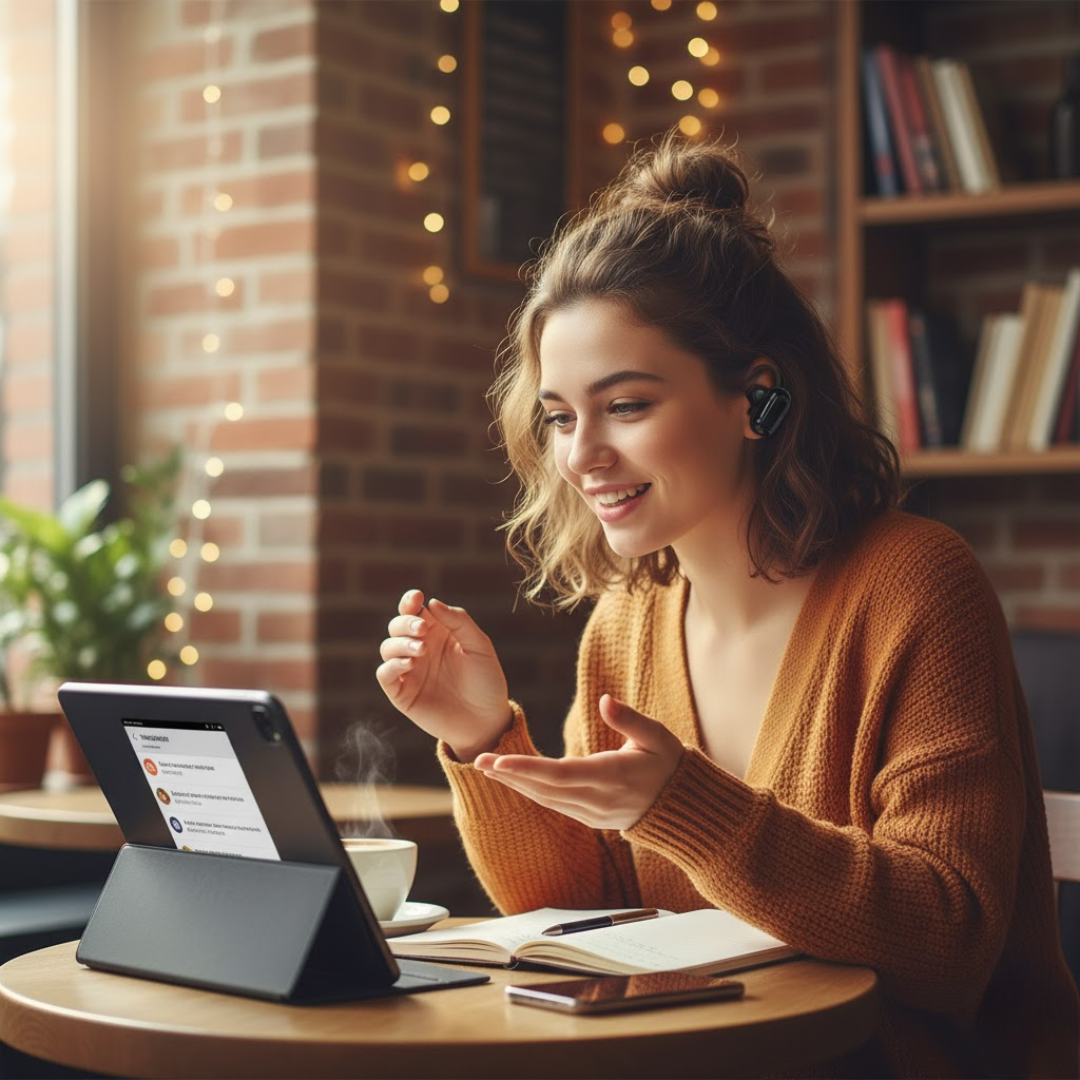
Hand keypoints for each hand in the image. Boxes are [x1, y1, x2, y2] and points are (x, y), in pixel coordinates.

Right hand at [376, 590, 511, 761]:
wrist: (486, 720)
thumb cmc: (486, 681)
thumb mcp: (479, 646)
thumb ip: (458, 621)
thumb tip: (431, 602)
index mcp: (437, 633)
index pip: (415, 611)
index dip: (410, 601)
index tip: (416, 598)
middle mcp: (420, 648)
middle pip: (397, 626)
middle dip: (405, 623)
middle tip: (422, 630)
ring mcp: (409, 670)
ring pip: (388, 647)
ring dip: (400, 643)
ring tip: (421, 649)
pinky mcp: (402, 693)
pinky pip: (385, 674)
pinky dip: (393, 665)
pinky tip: (410, 664)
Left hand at [473, 695, 683, 830]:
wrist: (680, 808)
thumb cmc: (668, 764)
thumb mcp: (657, 736)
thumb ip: (630, 719)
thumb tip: (605, 699)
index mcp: (611, 776)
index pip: (561, 775)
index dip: (528, 770)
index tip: (500, 761)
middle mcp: (597, 799)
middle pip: (545, 789)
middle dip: (510, 775)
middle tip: (478, 760)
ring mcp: (592, 813)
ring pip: (546, 799)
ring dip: (515, 784)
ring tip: (487, 768)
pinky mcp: (589, 818)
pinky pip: (554, 804)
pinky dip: (531, 791)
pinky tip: (512, 779)